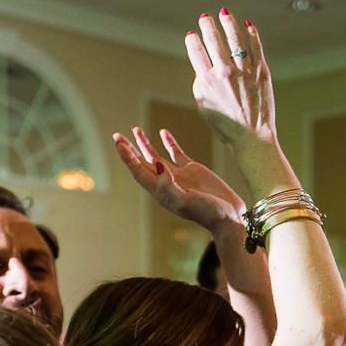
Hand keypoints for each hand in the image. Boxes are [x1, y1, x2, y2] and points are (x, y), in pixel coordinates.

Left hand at [113, 126, 244, 229]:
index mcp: (161, 192)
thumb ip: (169, 186)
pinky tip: (163, 132)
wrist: (228, 215)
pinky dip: (169, 142)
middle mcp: (166, 183)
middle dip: (129, 149)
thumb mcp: (186, 202)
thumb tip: (157, 165)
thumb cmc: (207, 213)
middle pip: (142, 163)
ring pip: (156, 156)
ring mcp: (178, 176)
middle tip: (117, 135)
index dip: (127, 157)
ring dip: (145, 144)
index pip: (138, 171)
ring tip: (136, 129)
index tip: (119, 142)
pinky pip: (176, 153)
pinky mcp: (192, 170)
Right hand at [185, 11, 274, 150]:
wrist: (252, 136)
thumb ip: (200, 84)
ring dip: (228, 22)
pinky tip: (248, 25)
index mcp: (207, 81)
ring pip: (235, 37)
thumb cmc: (226, 126)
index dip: (192, 40)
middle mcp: (224, 72)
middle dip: (207, 25)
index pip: (196, 51)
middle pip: (213, 40)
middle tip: (204, 17)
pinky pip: (256, 46)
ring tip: (224, 13)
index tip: (191, 35)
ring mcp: (244, 70)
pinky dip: (251, 33)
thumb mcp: (203, 107)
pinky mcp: (261, 71)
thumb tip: (202, 67)